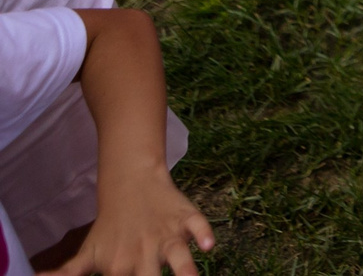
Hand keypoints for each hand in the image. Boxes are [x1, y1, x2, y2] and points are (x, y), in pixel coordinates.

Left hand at [40, 164, 213, 275]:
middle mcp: (144, 254)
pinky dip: (203, 233)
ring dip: (184, 268)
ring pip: (178, 255)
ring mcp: (166, 236)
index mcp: (120, 267)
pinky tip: (208, 245)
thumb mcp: (87, 255)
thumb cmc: (109, 228)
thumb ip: (66, 273)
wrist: (129, 184)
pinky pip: (198, 225)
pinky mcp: (185, 219)